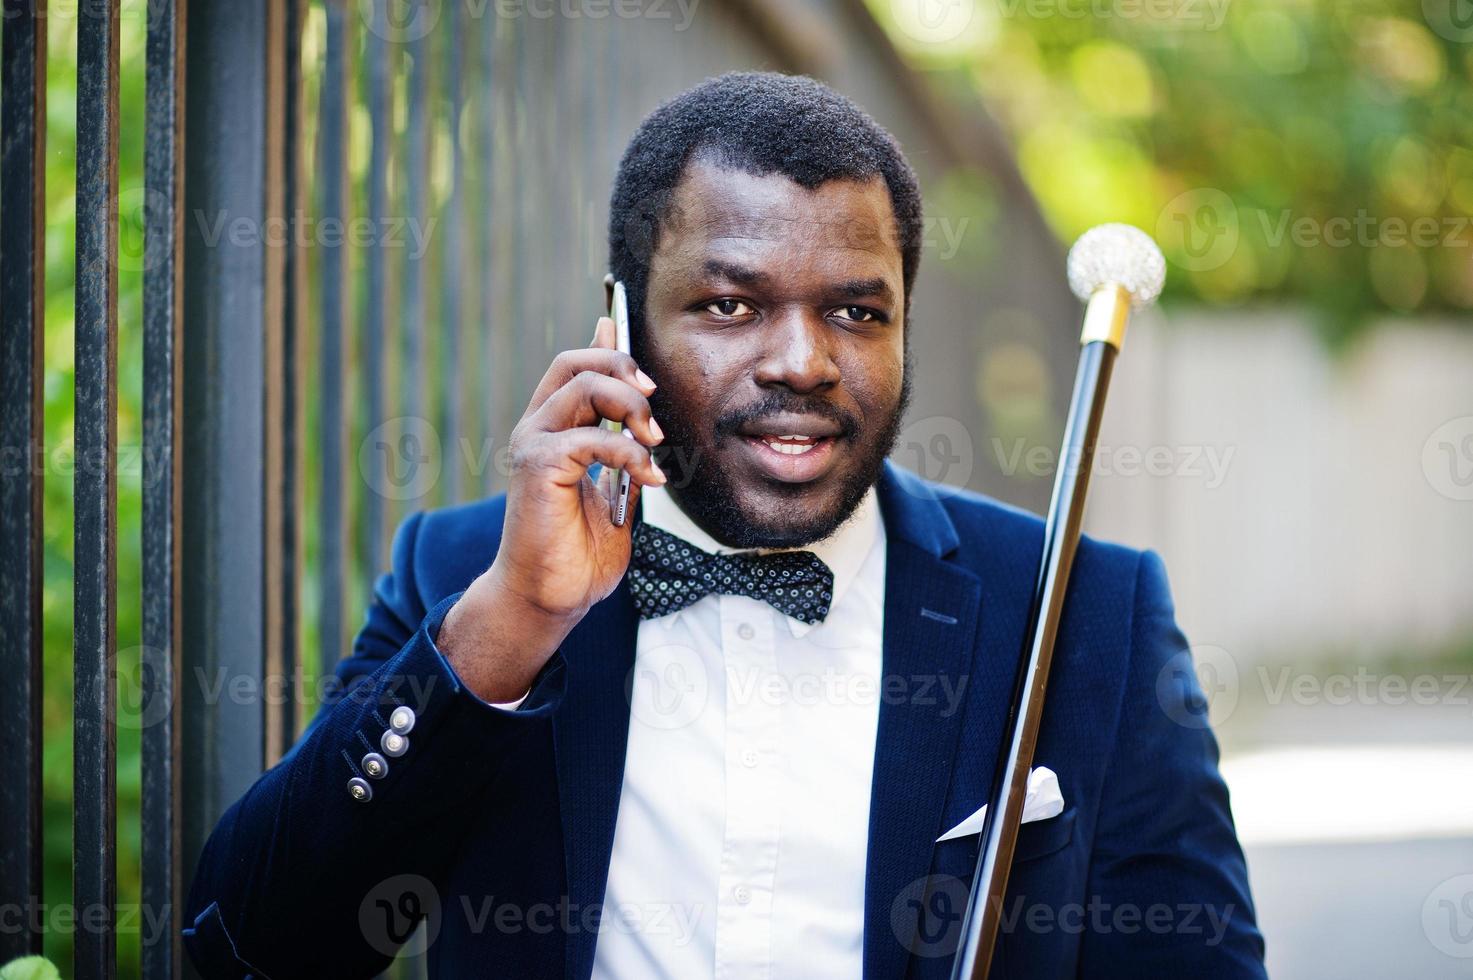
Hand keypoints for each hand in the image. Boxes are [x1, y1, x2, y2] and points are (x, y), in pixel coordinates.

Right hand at [439, 317, 664, 701]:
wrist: (551, 597)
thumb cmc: (580, 551)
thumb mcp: (616, 489)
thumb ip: (625, 448)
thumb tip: (641, 416)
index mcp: (554, 428)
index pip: (575, 365)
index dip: (607, 348)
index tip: (642, 359)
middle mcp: (537, 428)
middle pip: (575, 363)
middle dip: (621, 368)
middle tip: (654, 401)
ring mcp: (532, 445)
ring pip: (582, 389)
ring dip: (630, 408)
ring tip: (654, 443)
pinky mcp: (536, 468)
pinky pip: (590, 439)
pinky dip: (628, 453)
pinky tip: (648, 477)